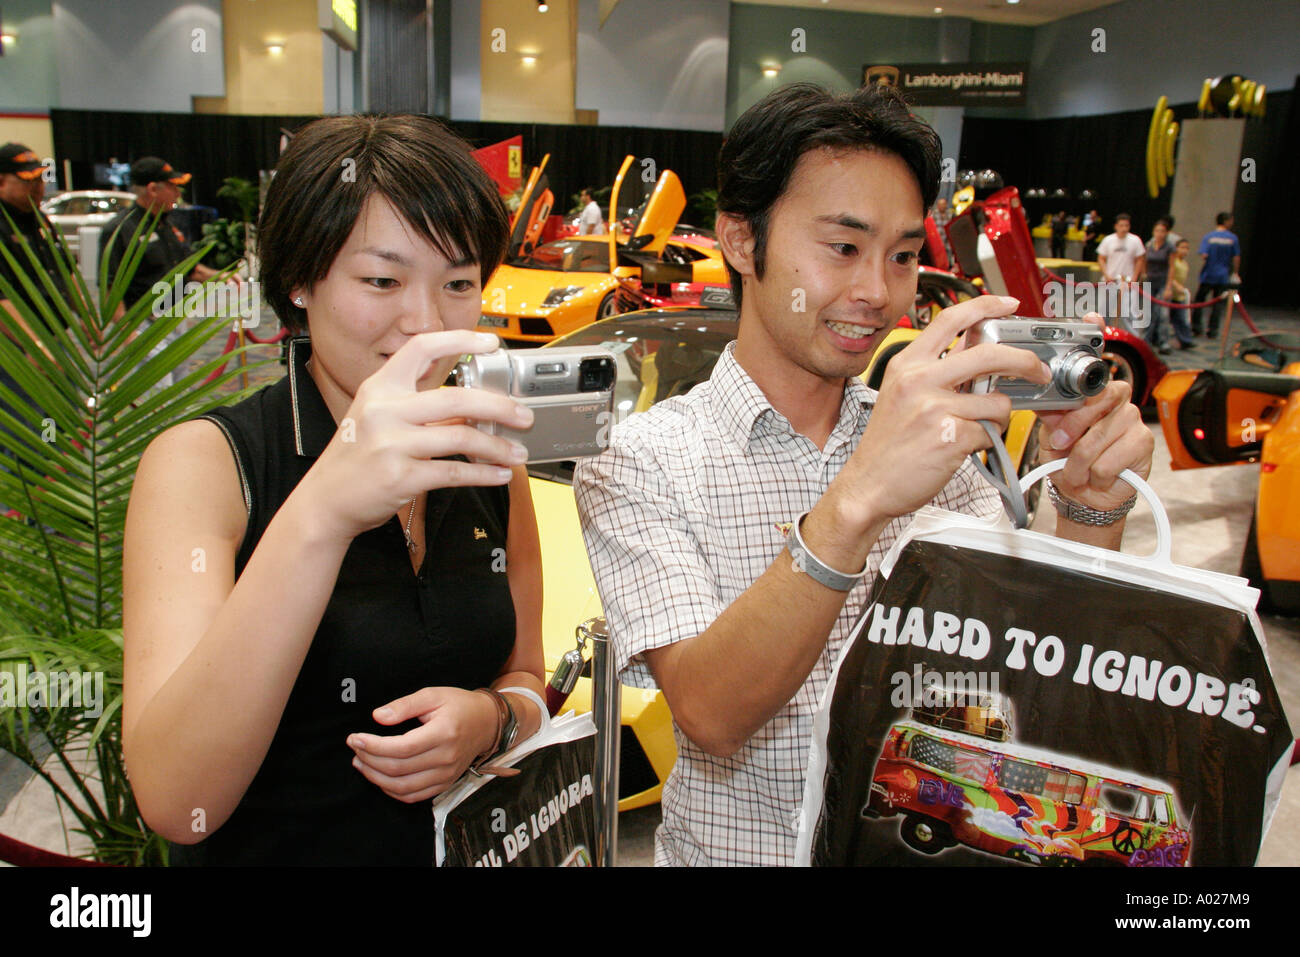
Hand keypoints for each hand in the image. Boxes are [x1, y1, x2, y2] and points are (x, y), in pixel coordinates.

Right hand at [296, 330, 534, 543]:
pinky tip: (500, 475)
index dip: (459, 340)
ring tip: (517, 452)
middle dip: (499, 407)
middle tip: (523, 415)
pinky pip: (454, 472)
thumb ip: (417, 404)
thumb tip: (472, 404)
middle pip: (456, 399)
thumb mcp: (377, 416)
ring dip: (497, 447)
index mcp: (380, 387)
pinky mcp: (402, 477)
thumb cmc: (356, 456)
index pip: (422, 348)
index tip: (491, 343)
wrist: (326, 500)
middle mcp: (386, 410)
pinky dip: (484, 474)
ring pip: (461, 438)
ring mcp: (393, 444)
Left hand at [347, 687, 499, 802]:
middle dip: (369, 759)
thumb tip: (377, 717)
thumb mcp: (433, 695)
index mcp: (443, 733)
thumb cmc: (459, 706)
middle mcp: (445, 758)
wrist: (487, 723)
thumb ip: (404, 705)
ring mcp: (446, 775)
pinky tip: (379, 777)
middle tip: (354, 747)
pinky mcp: (444, 784)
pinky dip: (391, 791)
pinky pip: (413, 796)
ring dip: (375, 778)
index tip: (355, 738)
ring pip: (402, 787)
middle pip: (398, 769)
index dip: (373, 746)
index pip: (402, 748)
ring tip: (360, 763)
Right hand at [825, 294, 1050, 532]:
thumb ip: (936, 371)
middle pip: (989, 354)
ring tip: (979, 428)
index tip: (1008, 304)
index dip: (986, 305)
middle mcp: (919, 380)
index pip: (951, 320)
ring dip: (999, 418)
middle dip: (1024, 362)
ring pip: (997, 402)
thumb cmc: (887, 446)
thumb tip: (978, 355)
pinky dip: (986, 442)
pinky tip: (965, 447)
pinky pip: (990, 432)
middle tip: (1036, 370)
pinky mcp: (949, 436)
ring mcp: (934, 407)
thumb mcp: (901, 395)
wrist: (868, 485)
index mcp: (907, 364)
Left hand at [1035, 312, 1153, 510]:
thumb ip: (1051, 412)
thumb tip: (1044, 396)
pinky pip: (1112, 455)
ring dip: (1080, 461)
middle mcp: (1114, 398)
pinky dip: (1097, 472)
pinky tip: (1097, 474)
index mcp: (1091, 392)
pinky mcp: (1143, 441)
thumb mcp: (1050, 434)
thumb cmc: (1068, 461)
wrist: (1084, 496)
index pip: (1096, 361)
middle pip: (1096, 400)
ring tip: (1076, 469)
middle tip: (1061, 446)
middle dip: (1073, 428)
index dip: (1097, 336)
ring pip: (1100, 434)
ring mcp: (1131, 418)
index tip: (1091, 316)